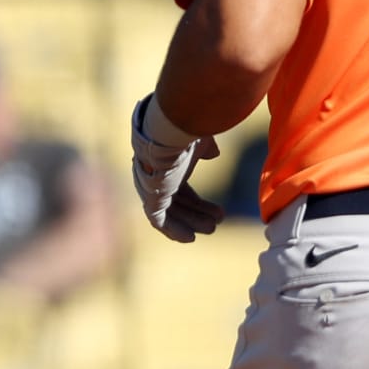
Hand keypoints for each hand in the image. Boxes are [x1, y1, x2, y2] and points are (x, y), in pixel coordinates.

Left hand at [131, 96, 223, 242]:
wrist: (170, 129)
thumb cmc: (187, 130)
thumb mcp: (200, 141)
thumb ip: (206, 149)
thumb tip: (213, 154)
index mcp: (167, 166)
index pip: (182, 191)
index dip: (200, 204)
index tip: (219, 212)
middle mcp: (155, 178)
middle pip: (177, 203)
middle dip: (197, 215)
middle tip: (215, 225)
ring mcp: (151, 188)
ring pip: (171, 212)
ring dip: (190, 223)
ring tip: (210, 229)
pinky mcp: (149, 196)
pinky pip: (158, 220)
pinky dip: (173, 230)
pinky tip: (189, 239)